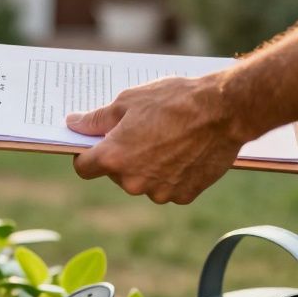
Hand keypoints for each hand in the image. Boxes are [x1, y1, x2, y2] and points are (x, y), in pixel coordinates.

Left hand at [66, 75, 248, 203]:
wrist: (224, 111)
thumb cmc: (173, 101)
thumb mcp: (128, 101)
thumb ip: (96, 119)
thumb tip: (73, 124)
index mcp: (114, 158)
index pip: (83, 168)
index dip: (86, 155)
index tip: (95, 144)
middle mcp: (133, 182)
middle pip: (115, 174)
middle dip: (122, 157)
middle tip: (141, 133)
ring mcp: (159, 192)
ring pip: (142, 183)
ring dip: (147, 167)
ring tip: (167, 140)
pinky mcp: (183, 195)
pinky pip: (168, 188)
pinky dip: (171, 175)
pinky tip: (184, 153)